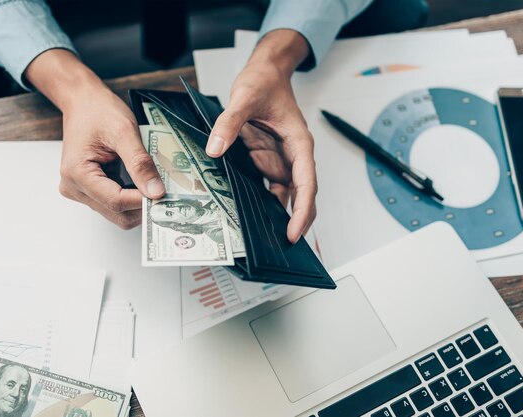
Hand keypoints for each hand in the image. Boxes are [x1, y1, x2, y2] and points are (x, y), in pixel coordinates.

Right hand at [25, 49, 164, 228]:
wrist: (83, 101)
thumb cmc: (99, 111)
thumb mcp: (124, 132)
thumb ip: (140, 163)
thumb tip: (156, 191)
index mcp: (77, 173)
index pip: (115, 201)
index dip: (143, 201)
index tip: (165, 194)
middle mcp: (73, 187)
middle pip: (116, 213)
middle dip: (142, 206)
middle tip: (164, 191)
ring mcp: (79, 190)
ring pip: (116, 212)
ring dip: (137, 203)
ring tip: (153, 184)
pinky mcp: (88, 189)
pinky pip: (113, 203)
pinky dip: (131, 197)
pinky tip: (141, 183)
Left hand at [206, 30, 315, 242]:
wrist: (264, 72)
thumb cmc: (264, 81)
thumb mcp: (245, 97)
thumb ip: (229, 122)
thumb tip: (215, 149)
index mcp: (298, 142)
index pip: (307, 183)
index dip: (303, 210)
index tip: (293, 232)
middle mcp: (292, 155)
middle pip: (300, 195)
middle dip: (294, 222)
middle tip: (280, 249)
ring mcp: (279, 159)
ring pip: (283, 194)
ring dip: (276, 216)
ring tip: (262, 241)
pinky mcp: (266, 159)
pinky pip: (265, 185)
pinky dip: (259, 201)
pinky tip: (246, 216)